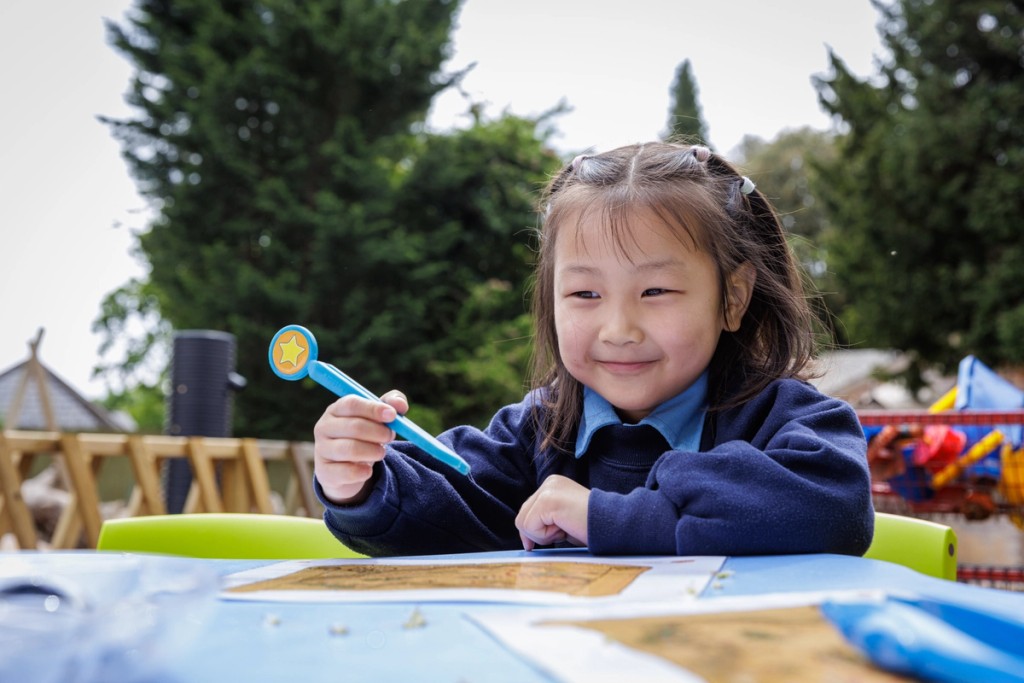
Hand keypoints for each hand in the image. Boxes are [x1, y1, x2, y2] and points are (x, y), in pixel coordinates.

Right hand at [313, 390, 406, 504]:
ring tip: (381, 452)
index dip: (373, 409)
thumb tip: (401, 405)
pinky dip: (363, 472)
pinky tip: (369, 470)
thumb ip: (391, 405)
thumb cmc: (364, 436)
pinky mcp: (325, 472)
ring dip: (373, 451)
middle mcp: (324, 427)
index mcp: (336, 409)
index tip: (392, 415)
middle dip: (378, 432)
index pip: (352, 404)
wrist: (347, 468)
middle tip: (390, 437)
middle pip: (353, 426)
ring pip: (350, 449)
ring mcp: (322, 450)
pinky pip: (346, 472)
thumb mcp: (377, 418)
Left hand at [515, 475, 590, 550]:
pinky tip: (564, 529)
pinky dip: (545, 536)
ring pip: (523, 523)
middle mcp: (549, 483)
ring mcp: (547, 490)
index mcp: (553, 485)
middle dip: (536, 534)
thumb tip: (525, 537)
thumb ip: (546, 519)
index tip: (539, 544)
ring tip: (564, 529)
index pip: (527, 510)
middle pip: (522, 516)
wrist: (613, 523)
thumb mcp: (563, 519)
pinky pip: (530, 527)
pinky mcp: (547, 500)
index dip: (531, 531)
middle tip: (561, 534)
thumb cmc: (591, 526)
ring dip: (543, 535)